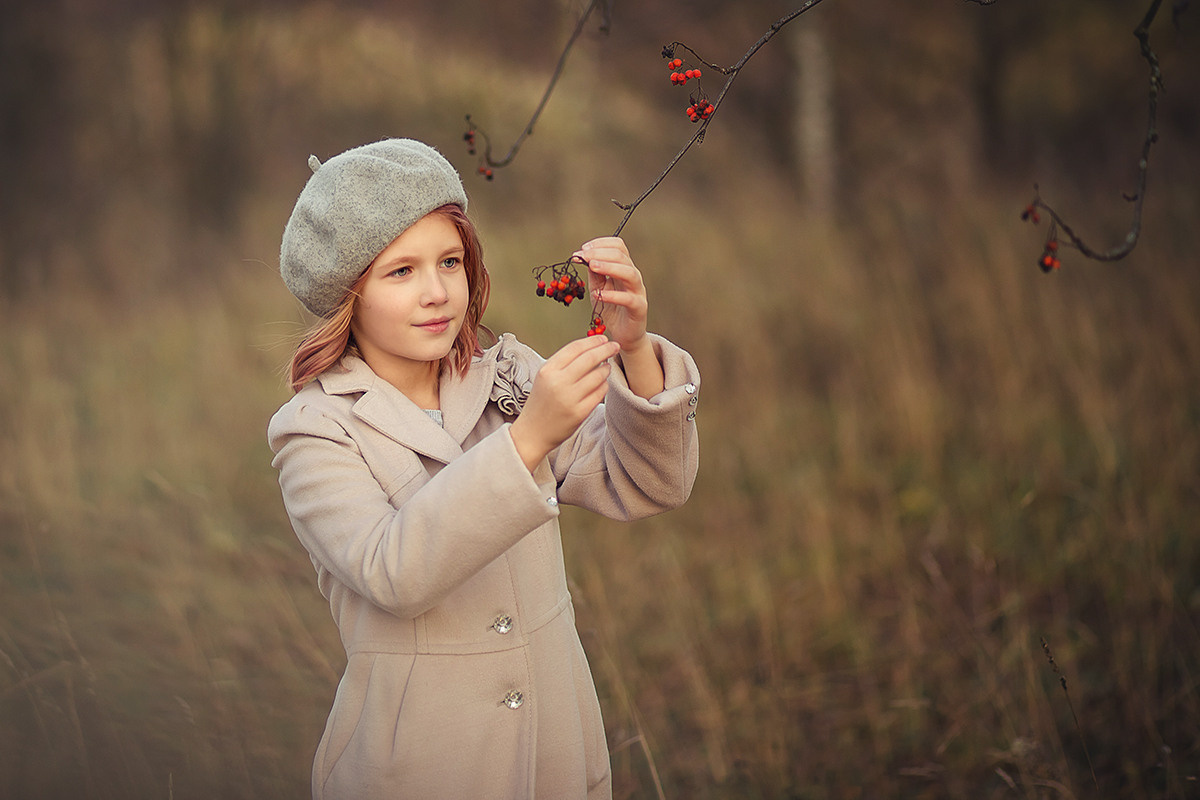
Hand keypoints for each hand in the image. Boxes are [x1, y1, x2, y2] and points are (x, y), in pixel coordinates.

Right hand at [509, 335, 620, 471]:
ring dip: (606, 369)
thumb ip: (564, 363)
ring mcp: (569, 398)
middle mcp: (558, 382)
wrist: (533, 432)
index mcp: (548, 370)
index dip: (592, 341)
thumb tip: (591, 347)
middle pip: (590, 358)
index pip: (575, 348)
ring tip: (606, 368)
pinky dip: (604, 386)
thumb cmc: (541, 402)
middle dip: (606, 350)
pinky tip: (601, 384)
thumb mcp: (545, 377)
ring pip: (598, 375)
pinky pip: (600, 392)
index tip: (603, 338)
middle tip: (615, 346)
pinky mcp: (579, 413)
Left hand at [576, 237, 647, 351]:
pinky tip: (599, 295)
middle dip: (600, 253)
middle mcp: (633, 276)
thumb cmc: (611, 309)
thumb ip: (594, 273)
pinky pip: (628, 299)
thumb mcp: (598, 288)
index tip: (583, 249)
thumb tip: (582, 256)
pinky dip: (613, 295)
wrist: (624, 335)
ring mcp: (638, 292)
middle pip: (622, 256)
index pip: (618, 246)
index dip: (601, 244)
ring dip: (609, 267)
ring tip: (592, 266)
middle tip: (582, 256)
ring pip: (629, 273)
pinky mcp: (639, 308)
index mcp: (624, 268)